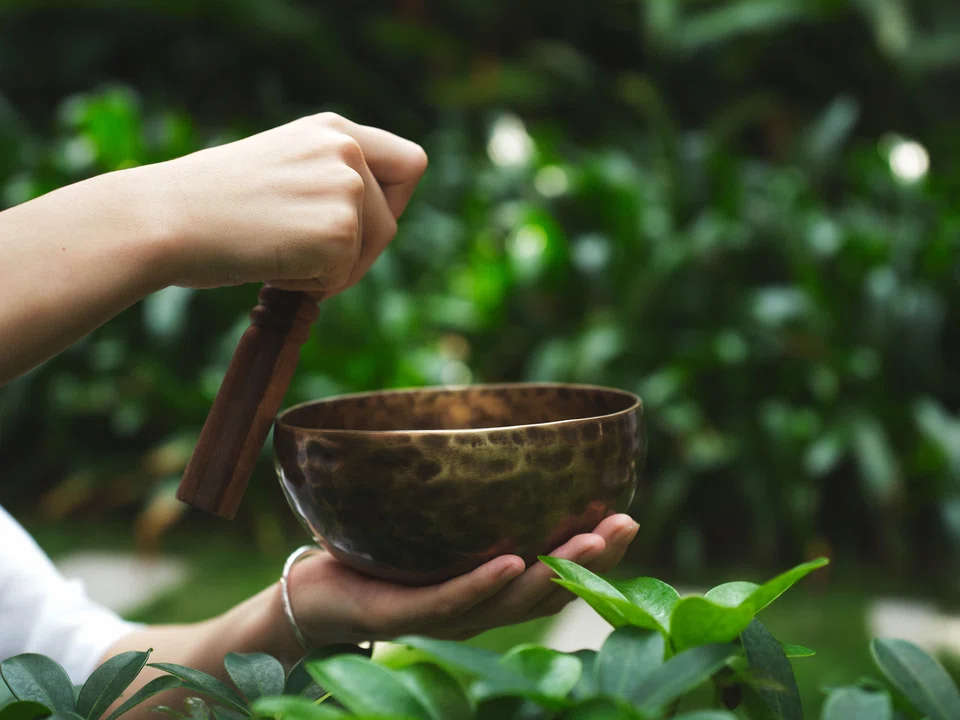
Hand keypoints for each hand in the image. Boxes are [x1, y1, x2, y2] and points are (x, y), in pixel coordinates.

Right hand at [153, 112, 426, 291]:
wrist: (163, 219)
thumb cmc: (207, 204)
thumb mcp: (281, 171)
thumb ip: (326, 182)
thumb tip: (360, 227)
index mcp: (333, 130)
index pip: (410, 163)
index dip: (393, 202)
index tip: (358, 225)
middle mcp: (347, 149)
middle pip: (392, 220)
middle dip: (359, 251)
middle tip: (306, 259)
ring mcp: (346, 188)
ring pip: (372, 251)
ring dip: (333, 270)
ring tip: (277, 256)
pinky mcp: (340, 231)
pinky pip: (343, 277)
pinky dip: (311, 286)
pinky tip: (270, 265)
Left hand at [288, 514, 638, 646]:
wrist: (312, 594)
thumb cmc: (377, 555)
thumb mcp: (433, 525)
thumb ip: (469, 499)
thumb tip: (504, 439)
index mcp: (489, 590)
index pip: (554, 578)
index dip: (596, 557)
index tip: (629, 519)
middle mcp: (475, 609)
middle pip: (545, 593)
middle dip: (591, 563)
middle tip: (626, 525)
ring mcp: (442, 616)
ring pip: (508, 601)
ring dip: (552, 572)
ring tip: (587, 540)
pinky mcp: (402, 616)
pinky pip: (449, 600)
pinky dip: (482, 584)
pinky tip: (511, 563)